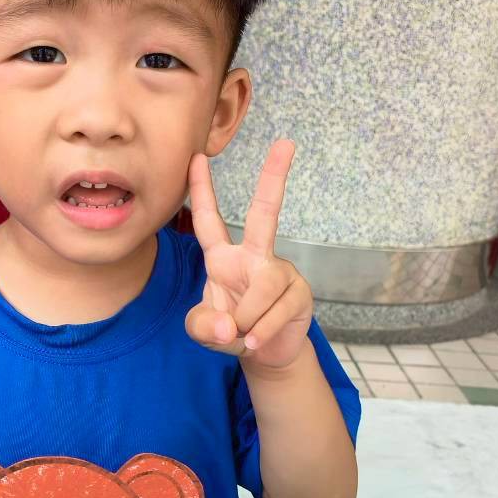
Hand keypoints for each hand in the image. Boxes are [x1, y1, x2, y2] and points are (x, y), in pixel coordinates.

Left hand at [184, 140, 312, 369]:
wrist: (265, 355)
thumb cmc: (230, 330)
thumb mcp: (202, 330)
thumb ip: (202, 327)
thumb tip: (229, 325)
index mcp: (224, 258)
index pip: (209, 221)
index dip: (201, 191)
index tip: (197, 157)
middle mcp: (255, 257)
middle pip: (264, 213)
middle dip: (273, 178)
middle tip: (286, 142)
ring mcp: (281, 272)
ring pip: (262, 288)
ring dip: (246, 320)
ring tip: (243, 334)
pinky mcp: (300, 294)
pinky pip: (276, 312)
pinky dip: (261, 333)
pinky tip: (256, 341)